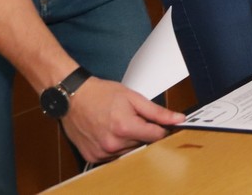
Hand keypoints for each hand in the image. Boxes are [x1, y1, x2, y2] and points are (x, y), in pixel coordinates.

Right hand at [61, 78, 185, 162]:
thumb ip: (158, 111)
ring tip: (118, 124)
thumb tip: (177, 119)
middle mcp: (113, 143)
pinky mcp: (93, 157)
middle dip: (142, 132)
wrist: (74, 98)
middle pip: (142, 143)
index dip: (161, 128)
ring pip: (129, 151)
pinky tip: (109, 132)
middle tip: (132, 118)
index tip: (160, 124)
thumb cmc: (101, 94)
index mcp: (125, 127)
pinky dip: (116, 146)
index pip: (156, 137)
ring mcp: (102, 152)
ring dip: (129, 140)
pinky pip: (114, 156)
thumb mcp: (133, 97)